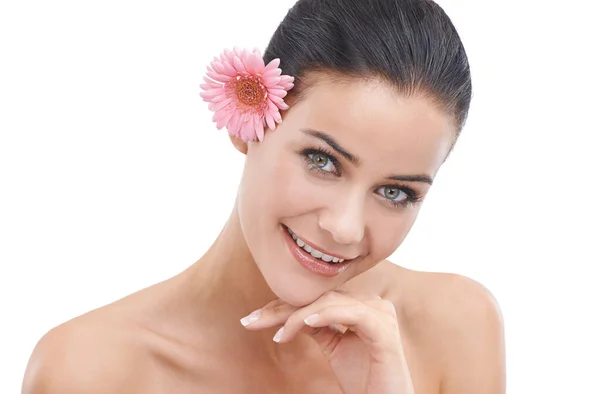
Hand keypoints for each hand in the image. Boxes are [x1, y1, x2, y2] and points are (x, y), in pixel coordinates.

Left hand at [240, 291, 414, 393]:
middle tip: (251, 320)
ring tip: (278, 332)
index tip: (252, 318)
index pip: (317, 299)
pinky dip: (326, 315)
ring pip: (331, 303)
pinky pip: (351, 314)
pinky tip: (305, 324)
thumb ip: (319, 327)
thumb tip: (290, 315)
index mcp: (362, 305)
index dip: (284, 306)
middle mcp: (373, 304)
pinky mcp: (384, 329)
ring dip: (299, 315)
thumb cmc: (365, 379)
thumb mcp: (335, 348)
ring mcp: (381, 313)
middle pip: (320, 298)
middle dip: (282, 309)